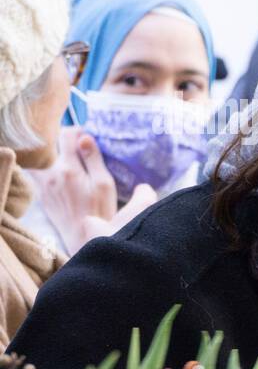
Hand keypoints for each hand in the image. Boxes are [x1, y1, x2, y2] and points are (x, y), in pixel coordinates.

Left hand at [27, 127, 155, 254]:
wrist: (82, 237)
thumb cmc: (99, 211)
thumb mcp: (104, 184)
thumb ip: (94, 159)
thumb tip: (84, 137)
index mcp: (68, 168)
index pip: (66, 135)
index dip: (77, 131)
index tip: (86, 136)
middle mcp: (51, 173)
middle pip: (52, 145)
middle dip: (65, 142)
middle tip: (79, 147)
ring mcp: (44, 184)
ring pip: (44, 159)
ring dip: (55, 156)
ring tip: (70, 161)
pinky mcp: (43, 194)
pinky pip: (42, 173)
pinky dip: (51, 169)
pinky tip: (66, 177)